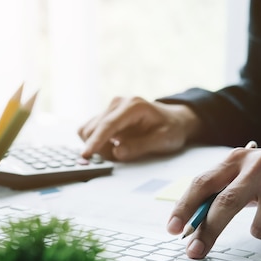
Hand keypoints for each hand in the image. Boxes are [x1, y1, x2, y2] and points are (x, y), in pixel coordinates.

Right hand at [78, 96, 200, 160]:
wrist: (173, 120)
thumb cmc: (171, 129)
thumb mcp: (163, 140)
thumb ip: (140, 146)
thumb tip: (117, 152)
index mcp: (133, 106)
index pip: (108, 125)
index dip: (96, 141)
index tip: (86, 155)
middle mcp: (118, 103)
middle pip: (93, 129)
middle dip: (100, 148)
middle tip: (120, 157)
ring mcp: (109, 108)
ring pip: (88, 131)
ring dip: (98, 146)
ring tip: (120, 150)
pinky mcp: (105, 116)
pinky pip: (91, 131)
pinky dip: (96, 143)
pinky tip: (113, 146)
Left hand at [167, 141, 260, 258]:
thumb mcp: (248, 173)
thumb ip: (221, 193)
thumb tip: (192, 227)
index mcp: (239, 159)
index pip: (204, 182)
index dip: (185, 207)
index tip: (173, 229)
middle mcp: (260, 164)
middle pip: (226, 203)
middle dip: (208, 233)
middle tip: (196, 253)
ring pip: (260, 227)